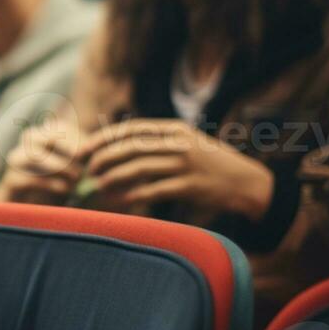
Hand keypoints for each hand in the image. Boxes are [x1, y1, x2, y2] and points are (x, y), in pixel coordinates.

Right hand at [0, 120, 84, 203]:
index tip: (89, 150)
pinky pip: (29, 179)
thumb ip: (80, 157)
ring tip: (77, 177)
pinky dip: (50, 183)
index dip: (75, 135)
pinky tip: (65, 189)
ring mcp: (15, 163)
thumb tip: (92, 149)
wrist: (29, 211)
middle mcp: (25, 146)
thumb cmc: (55, 185)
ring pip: (34, 156)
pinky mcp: (11, 182)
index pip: (58, 127)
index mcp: (40, 137)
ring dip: (59, 165)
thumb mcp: (71, 168)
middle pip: (43, 136)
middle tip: (82, 158)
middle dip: (65, 145)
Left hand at [79, 118, 273, 218]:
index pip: (131, 128)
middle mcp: (179, 143)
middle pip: (131, 148)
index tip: (84, 149)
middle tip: (87, 170)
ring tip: (98, 186)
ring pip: (139, 169)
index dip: (103, 138)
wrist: (245, 181)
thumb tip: (114, 147)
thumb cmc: (207, 162)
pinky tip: (120, 201)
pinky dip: (134, 196)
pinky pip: (154, 191)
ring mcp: (185, 164)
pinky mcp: (190, 187)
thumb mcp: (184, 141)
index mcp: (174, 128)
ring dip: (114, 178)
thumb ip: (156, 141)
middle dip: (104, 158)